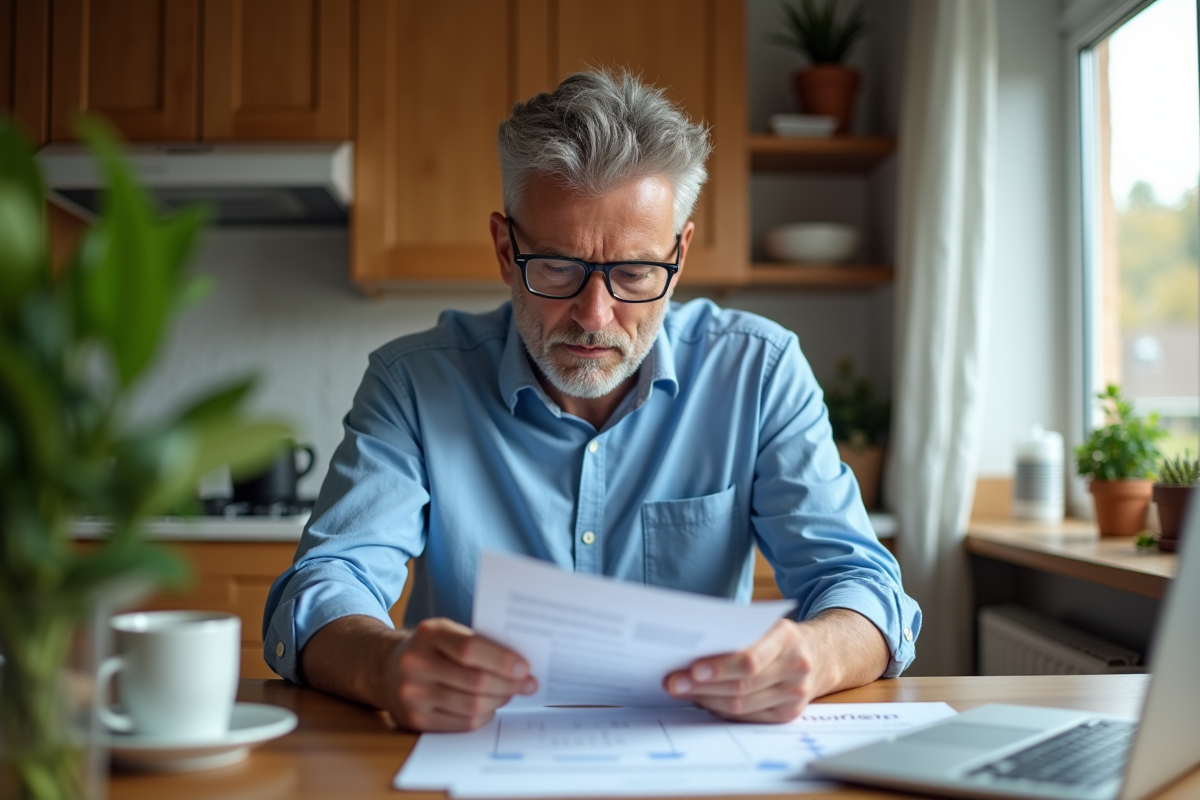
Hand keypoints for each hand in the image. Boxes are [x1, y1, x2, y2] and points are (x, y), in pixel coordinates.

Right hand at [381, 617, 537, 731]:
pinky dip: (483, 716)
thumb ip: (479, 644)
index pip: (471, 649)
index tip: (525, 668)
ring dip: (499, 701)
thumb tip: (522, 668)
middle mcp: (416, 663)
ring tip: (510, 694)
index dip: (502, 661)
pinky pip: (462, 724)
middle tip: (526, 684)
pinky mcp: (414, 719)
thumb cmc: (429, 648)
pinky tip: (489, 706)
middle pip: (475, 682)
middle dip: (508, 685)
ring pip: (472, 706)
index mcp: (429, 634)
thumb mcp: (447, 632)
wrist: (384, 668)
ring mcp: (412, 694)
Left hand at [663, 619, 816, 721]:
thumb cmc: (779, 636)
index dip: (719, 667)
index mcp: (788, 638)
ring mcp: (795, 694)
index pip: (750, 660)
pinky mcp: (789, 714)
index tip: (692, 670)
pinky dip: (722, 709)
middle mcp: (796, 667)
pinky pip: (748, 716)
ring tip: (683, 691)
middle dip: (703, 686)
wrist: (820, 653)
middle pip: (743, 686)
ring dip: (707, 699)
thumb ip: (736, 632)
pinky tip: (704, 700)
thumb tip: (691, 651)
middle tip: (674, 683)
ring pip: (742, 705)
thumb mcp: (765, 624)